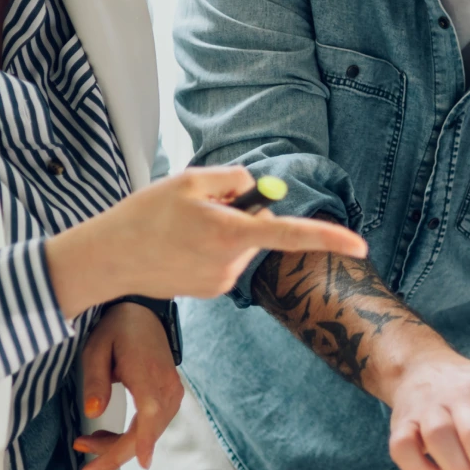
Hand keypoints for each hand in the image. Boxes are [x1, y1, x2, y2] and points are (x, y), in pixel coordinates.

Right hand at [46, 166, 366, 318]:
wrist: (109, 258)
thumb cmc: (144, 215)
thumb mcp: (188, 180)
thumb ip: (232, 179)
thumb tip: (256, 190)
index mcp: (230, 234)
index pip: (289, 234)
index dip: (328, 237)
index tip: (360, 244)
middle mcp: (231, 263)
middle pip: (259, 229)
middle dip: (241, 213)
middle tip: (200, 205)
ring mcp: (221, 281)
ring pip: (241, 244)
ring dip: (223, 231)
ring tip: (181, 228)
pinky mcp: (211, 290)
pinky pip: (226, 259)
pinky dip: (210, 248)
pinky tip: (179, 247)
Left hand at [72, 301, 182, 469]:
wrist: (144, 314)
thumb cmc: (118, 329)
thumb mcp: (96, 348)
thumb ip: (95, 380)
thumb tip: (93, 413)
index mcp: (147, 373)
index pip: (151, 410)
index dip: (146, 438)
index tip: (142, 463)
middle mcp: (166, 387)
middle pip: (146, 432)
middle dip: (114, 455)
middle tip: (85, 469)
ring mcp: (172, 393)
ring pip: (148, 434)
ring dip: (118, 447)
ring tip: (86, 444)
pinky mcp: (170, 397)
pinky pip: (152, 426)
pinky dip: (130, 437)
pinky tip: (106, 437)